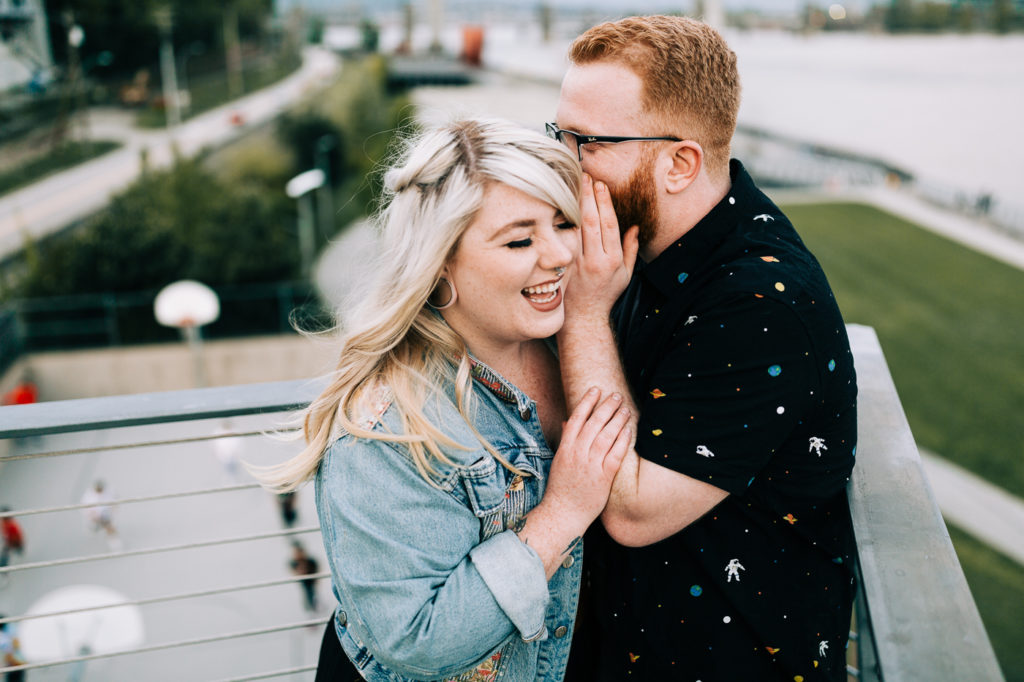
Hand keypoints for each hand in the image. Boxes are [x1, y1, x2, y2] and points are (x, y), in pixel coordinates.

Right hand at [542, 387, 631, 532]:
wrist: (563, 514)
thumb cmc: (561, 488)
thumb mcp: (559, 461)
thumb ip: (566, 441)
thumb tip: (568, 421)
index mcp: (565, 449)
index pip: (576, 419)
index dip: (587, 402)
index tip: (596, 389)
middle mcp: (577, 455)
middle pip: (593, 424)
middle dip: (606, 407)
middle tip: (616, 395)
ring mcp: (590, 466)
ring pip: (605, 437)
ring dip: (617, 421)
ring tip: (625, 409)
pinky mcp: (602, 478)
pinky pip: (614, 456)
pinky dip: (622, 442)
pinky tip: (628, 431)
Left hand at [563, 174, 639, 321]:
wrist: (583, 317)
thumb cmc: (605, 294)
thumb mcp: (626, 275)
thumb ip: (630, 249)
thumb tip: (633, 226)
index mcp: (611, 260)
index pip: (608, 224)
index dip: (605, 202)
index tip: (601, 185)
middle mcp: (594, 260)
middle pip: (590, 221)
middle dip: (588, 196)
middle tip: (585, 176)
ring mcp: (576, 263)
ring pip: (574, 227)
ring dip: (573, 204)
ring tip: (572, 184)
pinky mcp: (562, 266)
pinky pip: (561, 239)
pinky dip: (560, 221)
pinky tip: (557, 205)